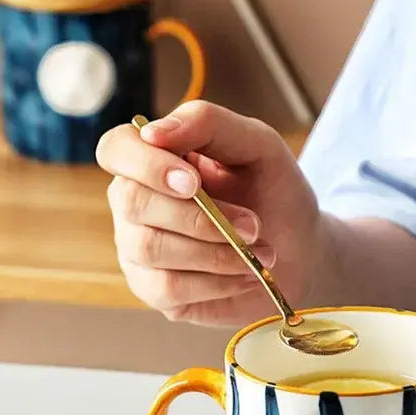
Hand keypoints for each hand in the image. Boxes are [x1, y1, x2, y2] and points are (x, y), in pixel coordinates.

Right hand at [96, 100, 323, 325]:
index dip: (147, 165)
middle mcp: (134, 202)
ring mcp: (138, 249)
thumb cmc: (273, 192)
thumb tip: (152, 133)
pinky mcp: (154, 290)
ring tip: (258, 253)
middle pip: (132, 202)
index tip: (194, 182)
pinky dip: (216, 283)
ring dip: (214, 253)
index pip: (115, 150)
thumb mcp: (257, 145)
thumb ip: (208, 124)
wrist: (300, 250)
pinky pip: (167, 288)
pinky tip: (244, 276)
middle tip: (254, 226)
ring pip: (150, 248)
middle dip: (200, 218)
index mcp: (151, 158)